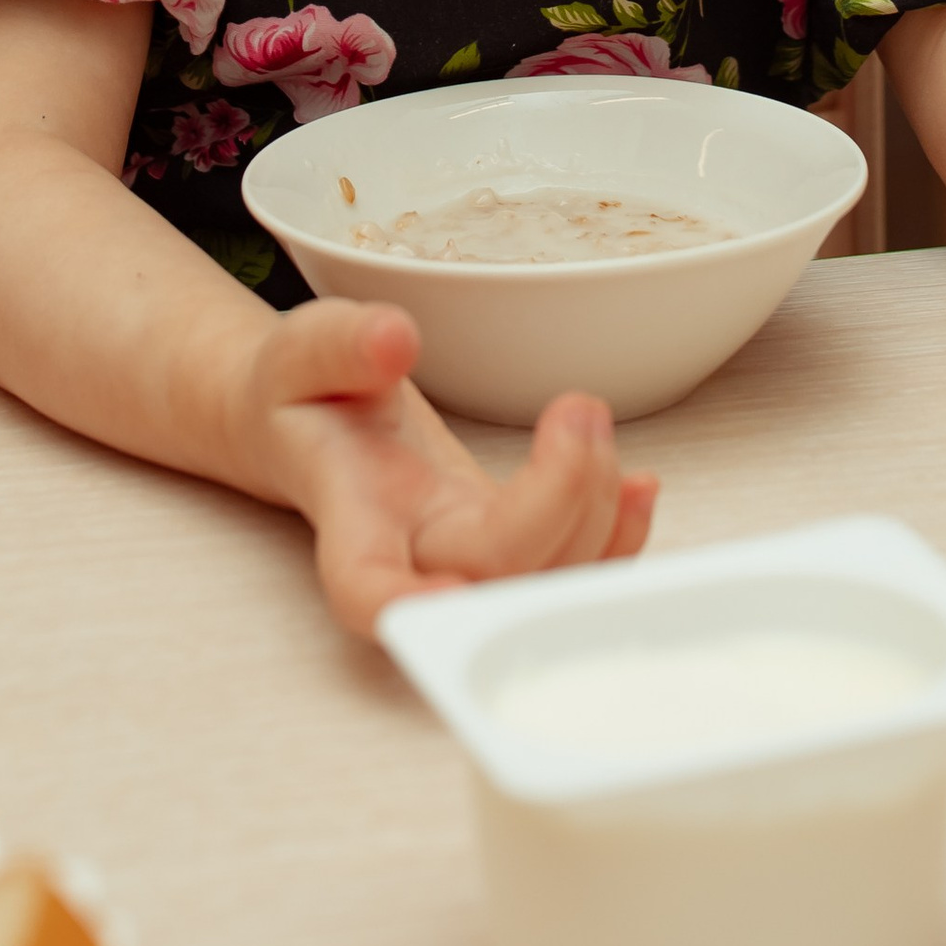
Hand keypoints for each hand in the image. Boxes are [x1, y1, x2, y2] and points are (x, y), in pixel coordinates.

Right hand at [238, 298, 656, 637]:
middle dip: (558, 502)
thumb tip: (396, 339)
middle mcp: (417, 557)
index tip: (455, 590)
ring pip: (547, 577)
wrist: (317, 422)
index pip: (371, 588)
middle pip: (494, 573)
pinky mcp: (514, 542)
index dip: (414, 606)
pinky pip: (576, 562)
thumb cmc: (304, 395)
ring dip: (598, 511)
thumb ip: (343, 344)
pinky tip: (642, 485)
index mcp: (353, 519)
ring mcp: (471, 557)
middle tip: (578, 409)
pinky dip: (621, 533)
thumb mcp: (303, 350)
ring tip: (591, 418)